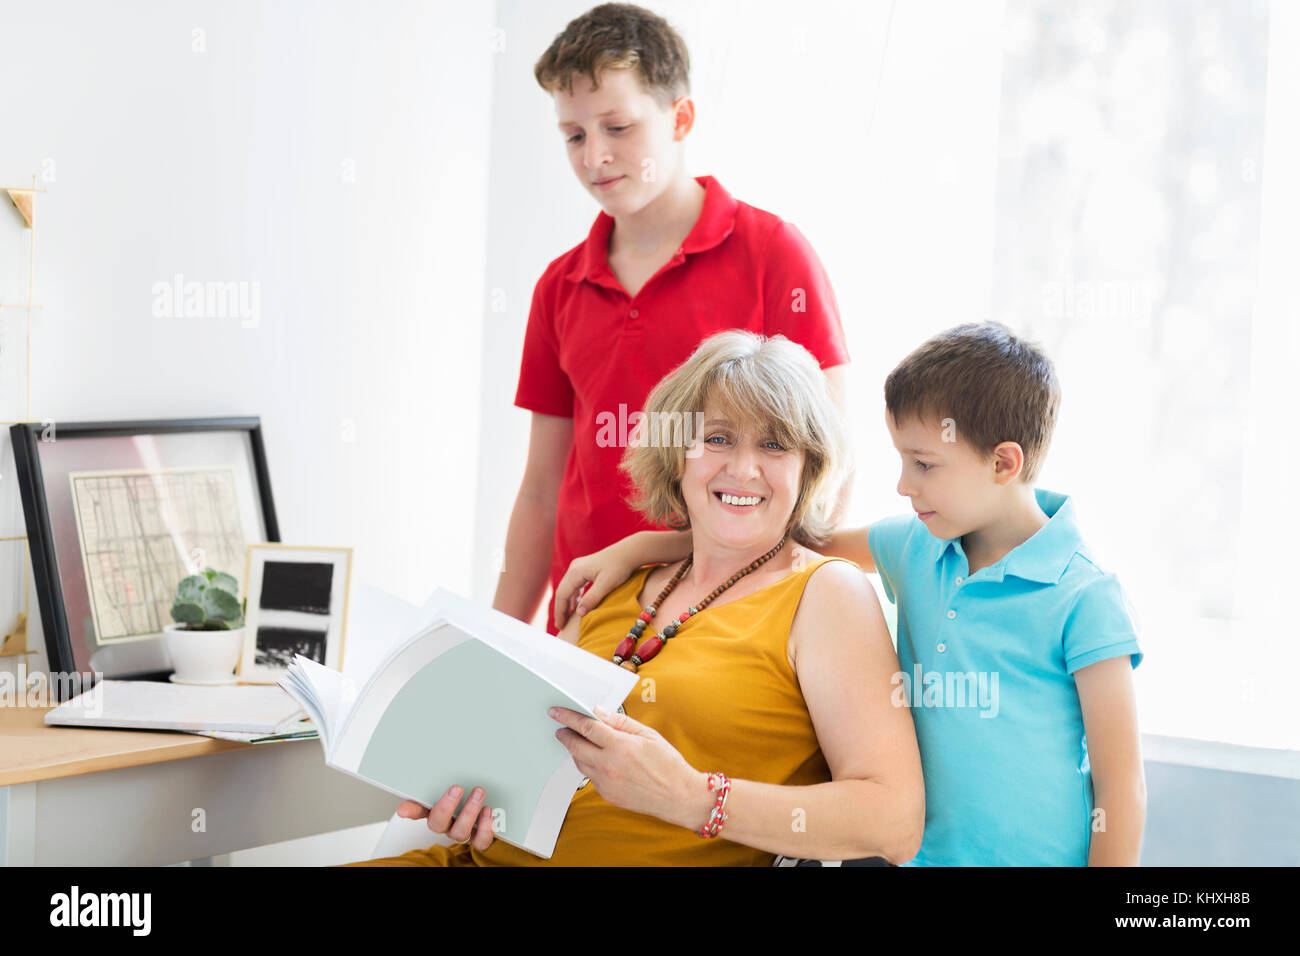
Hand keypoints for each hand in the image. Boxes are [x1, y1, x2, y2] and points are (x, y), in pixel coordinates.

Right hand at [396, 785, 495, 850]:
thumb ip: (432, 791)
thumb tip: (404, 805)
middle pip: (439, 824)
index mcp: (435, 812)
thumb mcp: (449, 790)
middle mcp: (446, 826)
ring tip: (478, 793)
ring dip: (469, 812)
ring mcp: (462, 833)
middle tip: (457, 788)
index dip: (410, 811)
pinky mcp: (479, 839)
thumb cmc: (465, 799)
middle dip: (447, 807)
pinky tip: (488, 811)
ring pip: (460, 833)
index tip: (402, 809)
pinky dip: (485, 827)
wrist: (489, 808)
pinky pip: (480, 841)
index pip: (417, 812)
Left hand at [549, 705, 711, 830]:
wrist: (678, 796)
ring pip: (580, 762)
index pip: (586, 727)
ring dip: (575, 750)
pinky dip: (588, 765)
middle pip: (576, 745)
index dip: (569, 717)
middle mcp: (608, 765)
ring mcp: (606, 782)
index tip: (557, 712)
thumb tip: (600, 713)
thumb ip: (621, 722)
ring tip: (578, 741)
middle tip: (560, 728)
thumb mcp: (647, 734)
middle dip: (565, 734)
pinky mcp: (607, 795)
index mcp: (619, 746)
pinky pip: (590, 776)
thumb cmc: (667, 764)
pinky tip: (595, 759)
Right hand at [552, 542, 638, 629]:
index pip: (562, 595)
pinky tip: (576, 606)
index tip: (560, 626)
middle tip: (560, 626)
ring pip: (567, 588)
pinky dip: (573, 597)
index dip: (560, 612)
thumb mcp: (606, 585)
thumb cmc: (619, 568)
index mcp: (576, 572)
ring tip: (566, 619)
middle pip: (562, 591)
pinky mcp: (584, 568)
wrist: (628, 552)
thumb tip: (579, 614)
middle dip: (561, 609)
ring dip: (566, 603)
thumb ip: (592, 599)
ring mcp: (578, 567)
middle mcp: (574, 568)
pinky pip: (574, 585)